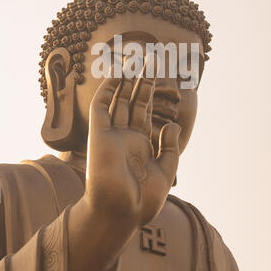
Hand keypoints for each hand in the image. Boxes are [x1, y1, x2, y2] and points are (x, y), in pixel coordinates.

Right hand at [84, 59, 180, 225]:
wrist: (120, 212)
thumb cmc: (143, 199)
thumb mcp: (165, 171)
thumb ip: (168, 146)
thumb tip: (172, 124)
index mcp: (140, 144)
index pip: (144, 110)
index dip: (150, 92)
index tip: (158, 74)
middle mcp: (125, 135)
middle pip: (133, 100)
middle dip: (141, 80)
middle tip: (150, 58)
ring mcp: (111, 133)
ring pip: (118, 99)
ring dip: (126, 79)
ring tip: (136, 58)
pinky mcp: (98, 133)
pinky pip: (101, 107)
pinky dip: (108, 90)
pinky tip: (118, 74)